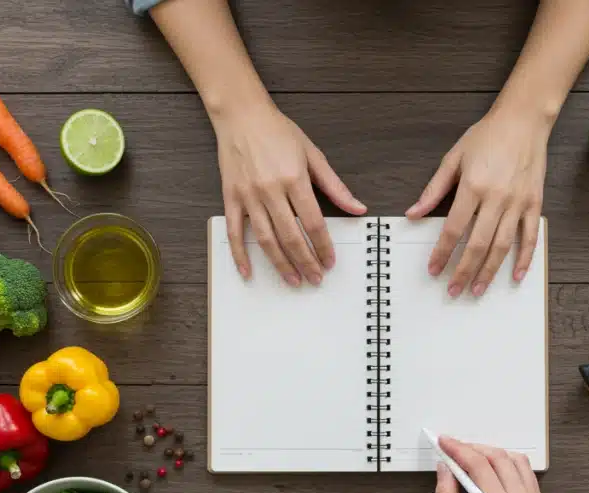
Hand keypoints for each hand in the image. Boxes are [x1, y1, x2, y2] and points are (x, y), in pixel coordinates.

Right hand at [215, 103, 365, 284]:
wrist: (242, 115)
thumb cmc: (277, 132)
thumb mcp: (313, 154)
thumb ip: (335, 186)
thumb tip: (357, 208)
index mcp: (294, 179)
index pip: (313, 222)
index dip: (323, 246)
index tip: (330, 261)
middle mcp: (270, 190)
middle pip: (291, 236)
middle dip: (306, 262)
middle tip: (316, 278)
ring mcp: (249, 196)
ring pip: (266, 239)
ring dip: (280, 264)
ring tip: (293, 280)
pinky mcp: (231, 197)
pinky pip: (234, 232)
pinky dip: (240, 255)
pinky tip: (248, 271)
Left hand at [407, 109, 547, 296]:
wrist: (523, 120)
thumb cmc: (488, 136)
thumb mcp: (454, 158)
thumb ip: (433, 189)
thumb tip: (413, 213)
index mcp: (473, 187)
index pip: (454, 229)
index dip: (442, 253)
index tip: (433, 269)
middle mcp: (497, 198)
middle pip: (478, 244)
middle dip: (463, 271)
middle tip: (453, 290)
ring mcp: (518, 202)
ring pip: (503, 246)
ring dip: (489, 272)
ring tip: (477, 290)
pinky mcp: (534, 203)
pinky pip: (529, 237)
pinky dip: (524, 259)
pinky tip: (514, 276)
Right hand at [434, 435, 546, 492]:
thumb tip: (444, 469)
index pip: (480, 465)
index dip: (459, 449)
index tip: (444, 442)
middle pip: (499, 457)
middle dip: (473, 448)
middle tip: (454, 448)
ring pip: (516, 460)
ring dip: (493, 453)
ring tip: (472, 457)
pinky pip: (526, 474)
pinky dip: (508, 464)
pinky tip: (492, 469)